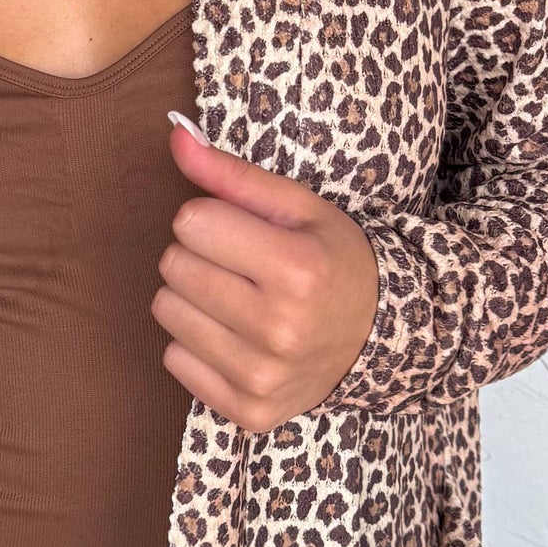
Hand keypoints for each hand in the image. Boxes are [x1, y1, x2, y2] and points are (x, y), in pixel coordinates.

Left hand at [153, 123, 379, 431]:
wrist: (381, 337)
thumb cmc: (333, 261)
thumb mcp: (298, 207)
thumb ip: (232, 173)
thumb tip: (175, 136)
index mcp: (297, 269)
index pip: (190, 223)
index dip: (211, 218)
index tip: (240, 231)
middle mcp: (279, 328)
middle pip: (174, 266)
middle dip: (198, 255)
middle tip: (240, 266)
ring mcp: (262, 376)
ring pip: (166, 312)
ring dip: (192, 299)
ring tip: (236, 299)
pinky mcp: (249, 411)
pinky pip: (174, 360)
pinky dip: (197, 345)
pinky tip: (236, 337)